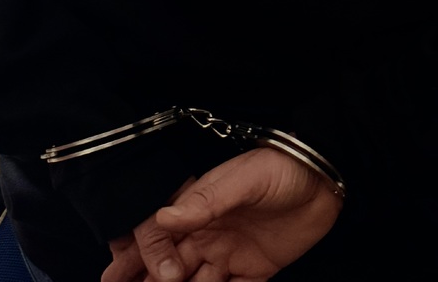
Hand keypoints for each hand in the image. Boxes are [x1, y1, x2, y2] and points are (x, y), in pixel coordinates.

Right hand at [106, 148, 342, 281]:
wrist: (325, 177)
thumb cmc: (282, 167)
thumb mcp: (243, 178)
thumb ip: (205, 201)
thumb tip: (162, 218)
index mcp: (201, 212)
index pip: (162, 241)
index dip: (137, 258)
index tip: (112, 276)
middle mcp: (211, 236)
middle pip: (172, 269)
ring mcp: (233, 255)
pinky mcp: (258, 270)